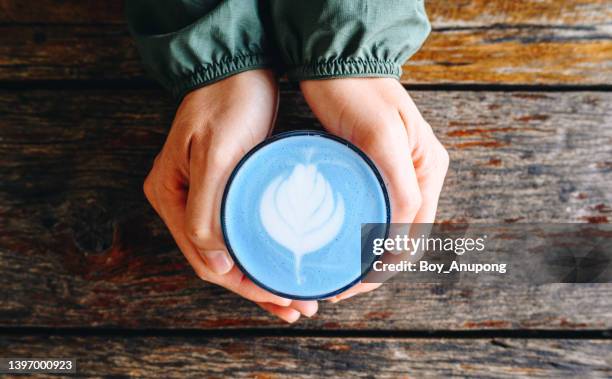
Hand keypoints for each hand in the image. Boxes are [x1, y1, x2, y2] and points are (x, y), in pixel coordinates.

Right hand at [144, 70, 317, 321]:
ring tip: (293, 299)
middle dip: (256, 288)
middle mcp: (181, 203)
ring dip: (261, 277)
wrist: (240, 66)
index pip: (206, 259)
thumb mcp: (217, 155)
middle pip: (219, 262)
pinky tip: (280, 265)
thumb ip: (206, 212)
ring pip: (231, 253)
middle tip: (294, 307)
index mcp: (170, 196)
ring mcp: (200, 198)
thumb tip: (214, 265)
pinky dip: (260, 253)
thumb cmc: (228, 103)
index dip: (244, 284)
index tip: (279, 297)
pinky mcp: (222, 190)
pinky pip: (240, 233)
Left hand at [300, 78, 448, 301]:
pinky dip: (357, 236)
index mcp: (427, 170)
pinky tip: (337, 247)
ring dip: (365, 257)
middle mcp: (417, 177)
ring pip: (386, 230)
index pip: (413, 234)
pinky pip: (371, 213)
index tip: (352, 285)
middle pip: (401, 238)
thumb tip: (401, 234)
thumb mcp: (380, 137)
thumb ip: (399, 184)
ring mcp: (396, 175)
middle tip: (338, 288)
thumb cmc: (356, 92)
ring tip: (336, 276)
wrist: (334, 62)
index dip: (384, 267)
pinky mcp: (374, 171)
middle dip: (373, 269)